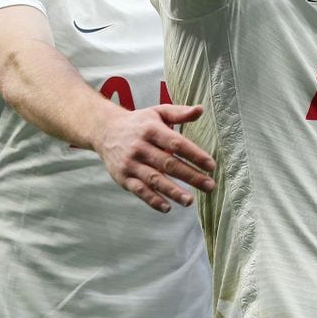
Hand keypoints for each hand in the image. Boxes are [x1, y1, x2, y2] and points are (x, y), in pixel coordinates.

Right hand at [94, 104, 216, 212]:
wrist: (105, 131)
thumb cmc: (140, 122)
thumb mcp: (158, 112)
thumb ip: (179, 113)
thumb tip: (200, 110)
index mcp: (151, 130)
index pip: (176, 143)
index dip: (194, 154)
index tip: (211, 165)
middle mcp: (140, 147)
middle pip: (168, 164)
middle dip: (191, 176)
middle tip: (210, 186)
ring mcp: (131, 163)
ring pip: (154, 179)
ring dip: (173, 191)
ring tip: (190, 201)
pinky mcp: (123, 177)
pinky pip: (139, 190)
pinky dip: (153, 200)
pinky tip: (168, 207)